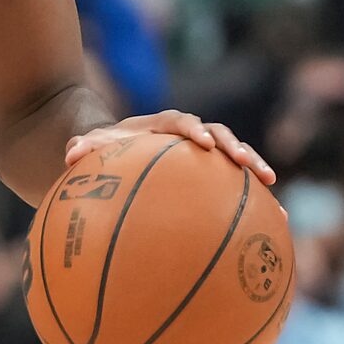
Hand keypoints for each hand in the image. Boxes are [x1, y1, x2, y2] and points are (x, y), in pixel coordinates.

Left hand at [63, 111, 275, 184]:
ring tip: (270, 185)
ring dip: (253, 167)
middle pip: (218, 134)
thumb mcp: (92, 148)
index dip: (193, 129)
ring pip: (234, 155)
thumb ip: (83, 148)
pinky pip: (236, 182)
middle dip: (233, 147)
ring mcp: (204, 153)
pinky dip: (255, 197)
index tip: (201, 143)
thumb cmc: (105, 150)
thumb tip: (69, 153)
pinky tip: (274, 221)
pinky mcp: (212, 172)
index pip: (181, 122)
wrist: (118, 150)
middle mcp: (188, 135)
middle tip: (245, 164)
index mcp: (162, 126)